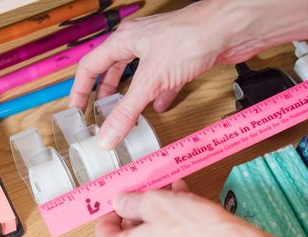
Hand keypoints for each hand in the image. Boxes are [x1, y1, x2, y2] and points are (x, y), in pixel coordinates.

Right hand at [69, 0, 265, 148]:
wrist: (231, 29)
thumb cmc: (190, 37)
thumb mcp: (150, 81)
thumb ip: (126, 111)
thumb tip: (106, 136)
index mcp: (123, 41)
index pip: (90, 66)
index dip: (80, 89)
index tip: (77, 110)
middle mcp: (140, 42)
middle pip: (113, 69)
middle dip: (106, 92)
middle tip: (99, 113)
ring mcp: (161, 50)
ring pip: (139, 75)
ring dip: (132, 95)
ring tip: (126, 113)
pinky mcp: (182, 59)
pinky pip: (163, 79)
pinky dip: (159, 94)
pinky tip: (160, 107)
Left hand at [95, 180, 307, 236]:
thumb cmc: (197, 233)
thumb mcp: (156, 203)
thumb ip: (131, 201)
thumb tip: (121, 202)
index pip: (103, 232)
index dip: (114, 210)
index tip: (125, 196)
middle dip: (142, 212)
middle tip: (155, 191)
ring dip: (161, 219)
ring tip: (177, 194)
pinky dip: (174, 235)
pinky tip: (190, 211)